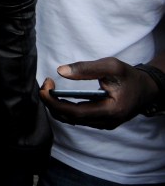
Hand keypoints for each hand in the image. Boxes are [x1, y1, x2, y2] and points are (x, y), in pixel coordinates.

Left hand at [39, 57, 157, 129]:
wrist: (147, 88)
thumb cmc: (129, 76)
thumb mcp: (111, 66)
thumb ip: (86, 68)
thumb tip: (60, 71)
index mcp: (111, 111)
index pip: (75, 113)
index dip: (55, 102)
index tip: (44, 88)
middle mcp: (106, 122)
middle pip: (70, 118)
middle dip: (51, 103)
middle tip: (44, 84)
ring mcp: (104, 124)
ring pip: (72, 120)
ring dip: (56, 106)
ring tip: (49, 87)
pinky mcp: (101, 121)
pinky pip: (78, 118)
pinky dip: (65, 108)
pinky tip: (58, 95)